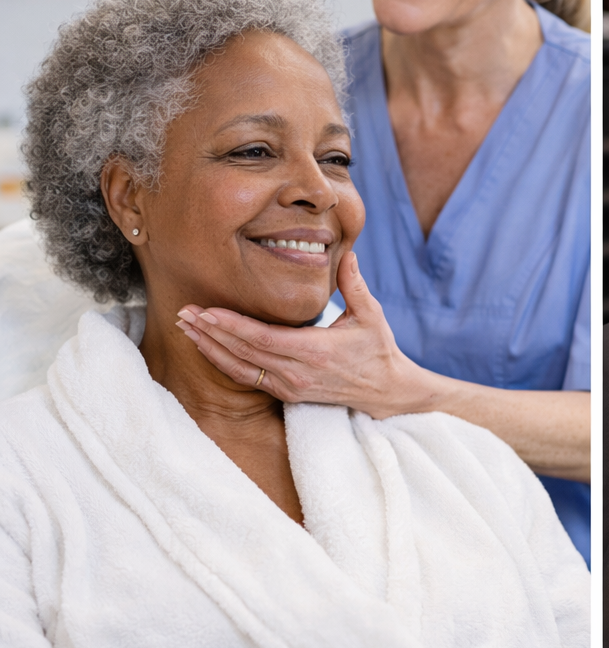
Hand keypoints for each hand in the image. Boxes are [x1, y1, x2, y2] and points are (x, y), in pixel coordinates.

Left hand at [174, 251, 427, 418]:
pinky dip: (222, 362)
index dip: (231, 325)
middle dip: (210, 331)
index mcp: (316, 351)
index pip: (263, 339)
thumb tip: (346, 254)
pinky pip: (246, 378)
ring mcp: (290, 386)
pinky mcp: (286, 393)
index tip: (207, 310)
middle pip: (243, 352)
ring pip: (239, 367)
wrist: (385, 390)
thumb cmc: (378, 348)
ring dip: (210, 347)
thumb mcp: (372, 314)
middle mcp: (298, 372)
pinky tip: (206, 347)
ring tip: (187, 327)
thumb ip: (354, 284)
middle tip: (184, 312)